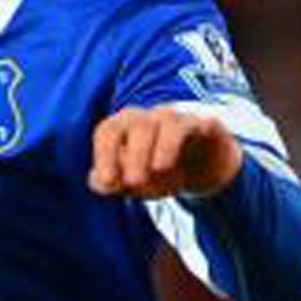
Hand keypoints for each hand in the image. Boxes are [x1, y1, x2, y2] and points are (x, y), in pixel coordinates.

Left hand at [88, 106, 243, 198]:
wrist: (202, 166)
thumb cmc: (158, 170)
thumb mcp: (133, 183)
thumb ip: (112, 183)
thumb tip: (95, 181)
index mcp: (125, 127)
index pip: (108, 131)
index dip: (104, 155)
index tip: (108, 182)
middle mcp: (150, 118)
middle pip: (137, 124)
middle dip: (134, 154)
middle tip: (134, 183)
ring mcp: (178, 119)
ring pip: (168, 123)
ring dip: (160, 148)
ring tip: (159, 172)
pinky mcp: (205, 126)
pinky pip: (199, 124)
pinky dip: (191, 136)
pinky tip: (183, 160)